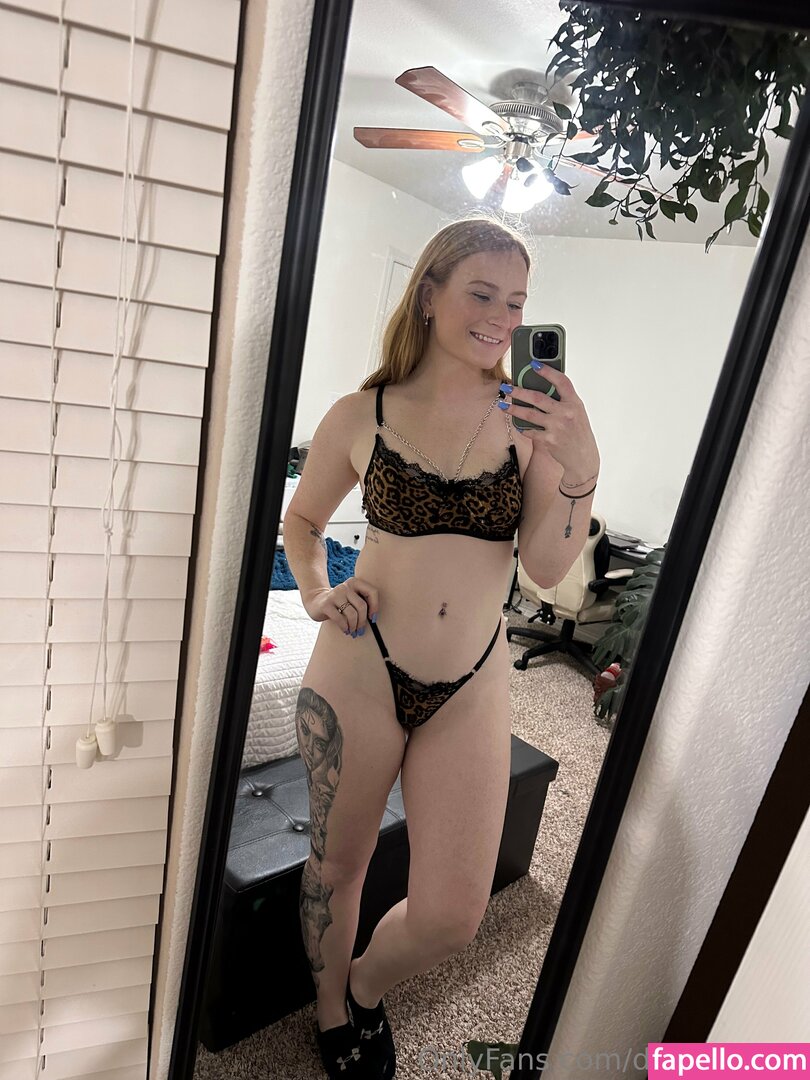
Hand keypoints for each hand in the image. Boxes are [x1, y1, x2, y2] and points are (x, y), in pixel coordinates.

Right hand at [304, 576, 379, 636]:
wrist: (316, 602)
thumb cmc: (340, 604)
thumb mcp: (351, 599)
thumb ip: (361, 603)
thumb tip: (373, 620)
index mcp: (354, 582)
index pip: (372, 592)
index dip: (375, 607)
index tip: (373, 619)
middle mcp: (345, 586)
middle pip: (362, 606)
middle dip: (363, 622)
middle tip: (361, 631)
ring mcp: (335, 594)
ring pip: (352, 614)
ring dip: (354, 626)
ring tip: (353, 632)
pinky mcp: (326, 604)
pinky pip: (340, 619)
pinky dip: (345, 628)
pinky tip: (345, 631)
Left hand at [500, 365, 599, 481]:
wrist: (583, 458)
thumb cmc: (578, 432)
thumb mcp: (577, 412)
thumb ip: (563, 400)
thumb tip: (541, 387)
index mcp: (575, 402)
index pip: (561, 381)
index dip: (547, 371)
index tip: (533, 365)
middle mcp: (566, 413)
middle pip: (538, 397)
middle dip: (519, 391)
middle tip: (506, 387)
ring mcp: (557, 427)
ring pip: (529, 414)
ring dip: (514, 408)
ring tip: (503, 404)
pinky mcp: (549, 440)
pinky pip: (530, 431)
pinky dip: (522, 427)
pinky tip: (516, 424)